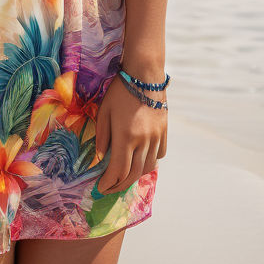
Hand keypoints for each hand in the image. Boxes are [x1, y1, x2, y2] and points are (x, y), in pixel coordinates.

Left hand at [93, 75, 166, 194]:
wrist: (145, 75)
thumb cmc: (120, 91)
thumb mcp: (105, 111)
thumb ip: (102, 137)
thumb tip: (100, 158)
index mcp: (126, 136)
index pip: (118, 170)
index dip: (108, 183)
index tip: (100, 188)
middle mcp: (143, 141)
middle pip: (133, 174)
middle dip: (119, 185)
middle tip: (109, 188)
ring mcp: (156, 137)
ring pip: (148, 167)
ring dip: (135, 177)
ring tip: (123, 178)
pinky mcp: (164, 132)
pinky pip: (159, 155)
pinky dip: (149, 162)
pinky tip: (140, 160)